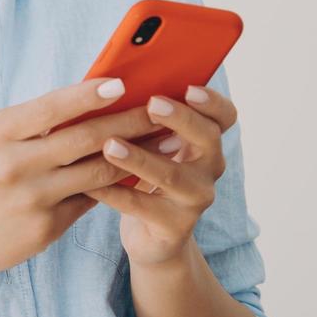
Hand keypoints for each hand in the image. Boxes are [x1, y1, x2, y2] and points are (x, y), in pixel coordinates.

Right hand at [0, 76, 165, 285]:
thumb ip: (35, 122)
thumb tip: (94, 99)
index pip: (52, 107)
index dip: (89, 94)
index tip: (123, 83)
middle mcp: (14, 164)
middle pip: (84, 138)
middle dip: (130, 122)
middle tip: (162, 110)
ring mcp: (31, 199)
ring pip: (96, 171)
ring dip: (135, 154)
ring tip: (164, 141)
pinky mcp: (45, 229)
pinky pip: (90, 200)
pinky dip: (116, 184)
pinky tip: (140, 173)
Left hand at [82, 83, 237, 268]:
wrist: (151, 236)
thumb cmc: (146, 176)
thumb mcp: (151, 145)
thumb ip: (144, 118)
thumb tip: (110, 80)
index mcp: (205, 140)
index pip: (224, 116)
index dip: (212, 101)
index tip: (188, 87)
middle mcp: (209, 167)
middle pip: (208, 137)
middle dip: (181, 119)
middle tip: (151, 105)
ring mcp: (195, 198)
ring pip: (172, 174)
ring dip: (140, 158)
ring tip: (110, 145)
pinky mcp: (175, 227)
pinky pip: (142, 207)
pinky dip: (115, 193)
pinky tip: (91, 184)